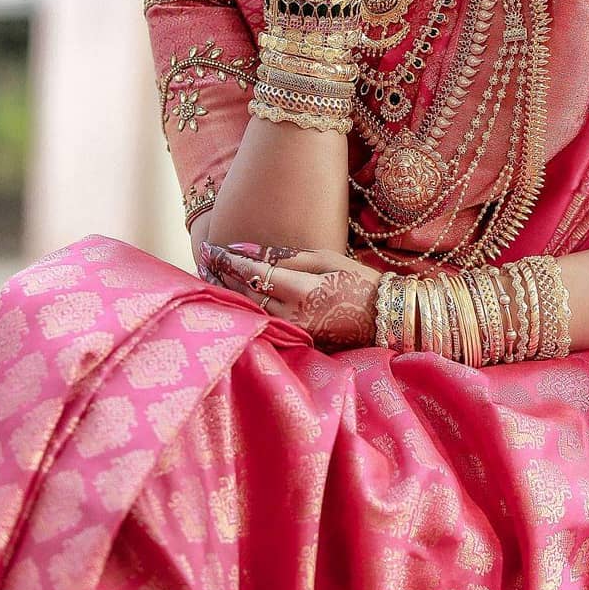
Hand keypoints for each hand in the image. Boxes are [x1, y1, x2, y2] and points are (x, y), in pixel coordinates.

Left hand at [198, 241, 381, 349]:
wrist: (385, 319)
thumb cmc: (360, 282)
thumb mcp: (328, 259)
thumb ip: (287, 257)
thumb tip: (247, 250)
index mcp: (302, 290)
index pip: (254, 273)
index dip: (229, 260)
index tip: (210, 248)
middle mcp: (292, 315)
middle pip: (245, 294)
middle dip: (222, 274)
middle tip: (203, 258)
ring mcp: (293, 332)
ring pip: (250, 310)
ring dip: (228, 292)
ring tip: (210, 276)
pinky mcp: (296, 340)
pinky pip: (262, 321)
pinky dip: (245, 307)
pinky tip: (233, 297)